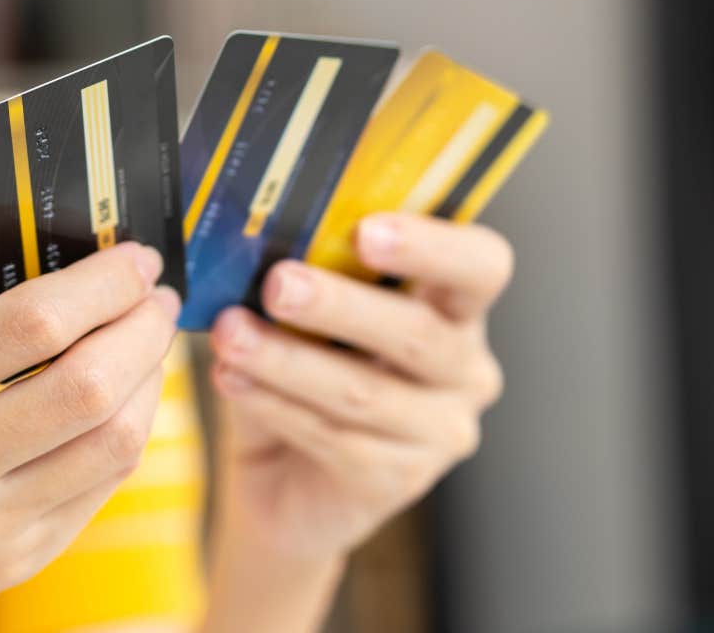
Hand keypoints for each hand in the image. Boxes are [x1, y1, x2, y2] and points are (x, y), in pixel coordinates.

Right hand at [0, 242, 182, 632]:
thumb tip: (71, 273)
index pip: (29, 325)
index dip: (102, 283)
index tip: (136, 257)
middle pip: (87, 387)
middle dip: (142, 329)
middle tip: (156, 298)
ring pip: (113, 446)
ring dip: (149, 383)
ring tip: (146, 347)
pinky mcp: (10, 564)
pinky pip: (97, 489)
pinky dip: (123, 434)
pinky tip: (121, 402)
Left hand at [207, 214, 510, 562]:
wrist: (283, 481)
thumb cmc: (302, 371)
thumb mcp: (306, 316)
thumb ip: (304, 277)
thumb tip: (253, 241)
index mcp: (456, 306)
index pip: (481, 265)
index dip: (432, 246)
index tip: (367, 231)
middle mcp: (466, 368)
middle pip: (417, 332)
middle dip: (340, 304)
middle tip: (278, 283)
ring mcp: (441, 431)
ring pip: (363, 391)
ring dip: (288, 359)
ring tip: (232, 335)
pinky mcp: (401, 480)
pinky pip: (334, 438)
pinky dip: (274, 404)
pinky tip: (231, 379)